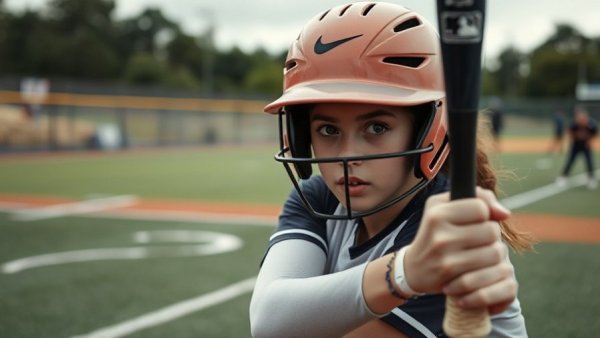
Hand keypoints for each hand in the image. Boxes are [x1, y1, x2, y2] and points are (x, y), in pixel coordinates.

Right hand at [403, 187, 516, 314]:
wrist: (414, 268)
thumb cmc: (436, 232)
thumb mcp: (446, 206)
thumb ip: (479, 198)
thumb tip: (504, 214)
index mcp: (438, 213)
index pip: (480, 208)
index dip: (484, 214)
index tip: (475, 221)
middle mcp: (440, 234)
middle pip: (491, 230)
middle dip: (491, 235)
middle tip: (479, 239)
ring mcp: (446, 257)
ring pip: (494, 252)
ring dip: (493, 253)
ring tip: (480, 253)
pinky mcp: (453, 276)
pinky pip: (488, 271)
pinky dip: (489, 269)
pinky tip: (478, 267)